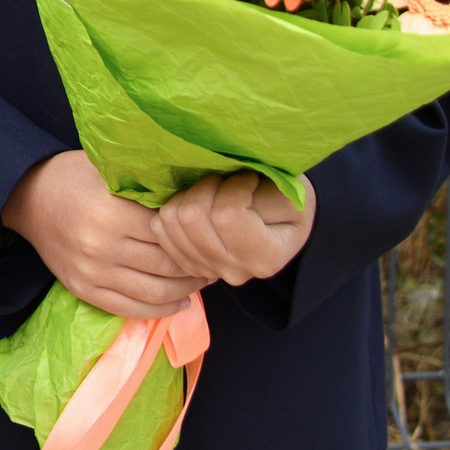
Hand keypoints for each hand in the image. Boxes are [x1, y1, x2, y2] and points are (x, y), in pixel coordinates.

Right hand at [1, 151, 206, 320]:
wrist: (27, 197)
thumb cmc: (75, 177)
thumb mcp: (110, 170)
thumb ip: (147, 186)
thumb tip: (194, 203)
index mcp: (109, 212)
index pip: (169, 235)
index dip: (196, 239)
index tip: (213, 237)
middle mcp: (99, 246)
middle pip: (166, 266)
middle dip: (197, 267)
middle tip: (215, 260)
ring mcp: (90, 272)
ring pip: (154, 292)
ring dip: (185, 291)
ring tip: (201, 281)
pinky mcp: (82, 289)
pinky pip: (129, 309)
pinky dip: (160, 310)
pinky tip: (179, 302)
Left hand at [153, 171, 315, 287]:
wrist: (279, 226)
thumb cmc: (288, 205)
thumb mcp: (290, 197)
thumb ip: (262, 197)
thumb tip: (227, 187)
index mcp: (263, 258)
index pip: (226, 216)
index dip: (234, 186)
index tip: (250, 179)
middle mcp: (233, 271)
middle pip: (192, 216)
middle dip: (207, 186)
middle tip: (228, 182)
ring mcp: (206, 270)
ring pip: (172, 219)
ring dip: (189, 194)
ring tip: (214, 192)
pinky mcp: (185, 262)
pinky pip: (159, 227)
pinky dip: (173, 207)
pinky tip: (198, 203)